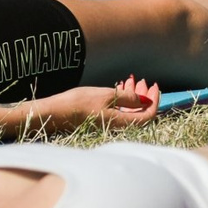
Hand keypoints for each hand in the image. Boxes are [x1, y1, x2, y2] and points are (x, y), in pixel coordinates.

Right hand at [25, 79, 161, 130]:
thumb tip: (145, 101)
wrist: (53, 113)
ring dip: (132, 96)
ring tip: (131, 80)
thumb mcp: (107, 95)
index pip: (148, 115)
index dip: (154, 101)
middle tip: (143, 81)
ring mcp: (109, 125)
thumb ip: (129, 98)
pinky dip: (122, 100)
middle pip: (140, 113)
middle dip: (144, 96)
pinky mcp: (100, 121)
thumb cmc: (78, 103)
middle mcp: (118, 126)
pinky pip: (118, 111)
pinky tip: (119, 88)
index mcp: (122, 122)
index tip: (154, 85)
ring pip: (128, 111)